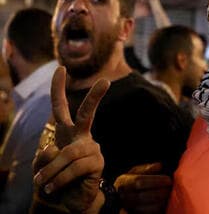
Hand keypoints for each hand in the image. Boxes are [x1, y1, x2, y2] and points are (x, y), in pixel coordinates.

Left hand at [33, 66, 109, 212]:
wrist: (72, 200)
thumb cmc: (57, 179)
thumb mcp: (42, 167)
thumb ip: (45, 156)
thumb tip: (58, 151)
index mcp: (67, 133)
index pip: (61, 107)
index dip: (58, 88)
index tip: (61, 68)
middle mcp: (82, 137)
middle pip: (87, 114)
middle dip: (95, 97)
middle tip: (106, 81)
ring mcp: (92, 149)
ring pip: (67, 153)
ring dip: (51, 172)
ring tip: (44, 183)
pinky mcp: (97, 163)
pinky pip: (73, 168)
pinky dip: (59, 179)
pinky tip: (53, 187)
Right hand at [115, 162, 171, 212]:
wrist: (118, 196)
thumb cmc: (130, 181)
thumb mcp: (135, 171)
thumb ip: (146, 168)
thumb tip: (159, 166)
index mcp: (124, 182)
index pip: (139, 182)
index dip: (155, 181)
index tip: (168, 179)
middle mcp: (125, 196)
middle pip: (143, 196)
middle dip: (160, 192)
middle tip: (171, 188)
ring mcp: (129, 207)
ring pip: (146, 208)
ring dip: (161, 202)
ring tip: (169, 195)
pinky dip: (158, 209)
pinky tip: (165, 202)